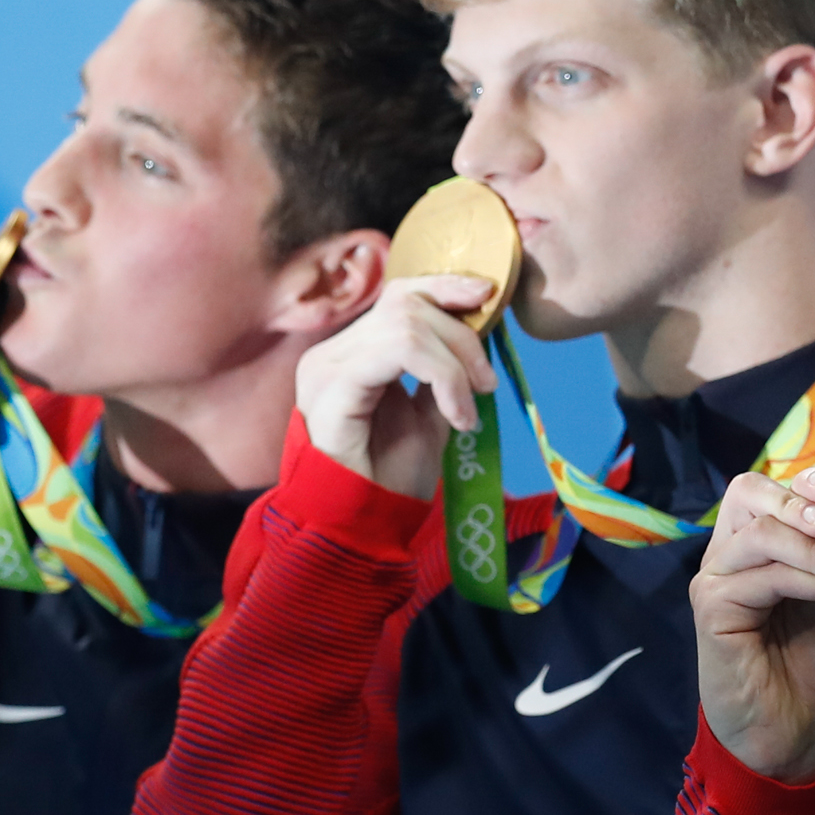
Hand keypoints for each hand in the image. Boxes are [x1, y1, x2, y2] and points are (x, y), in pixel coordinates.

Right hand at [292, 275, 500, 499]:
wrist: (363, 528)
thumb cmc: (389, 479)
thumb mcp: (428, 414)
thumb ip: (441, 371)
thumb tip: (476, 331)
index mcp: (351, 354)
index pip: (398, 295)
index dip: (444, 287)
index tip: (488, 298)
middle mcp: (332, 353)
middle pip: (406, 303)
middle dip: (461, 335)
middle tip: (487, 383)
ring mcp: (327, 367)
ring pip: (406, 325)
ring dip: (455, 364)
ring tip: (470, 407)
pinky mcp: (332, 386)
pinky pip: (399, 352)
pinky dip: (442, 377)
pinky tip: (456, 416)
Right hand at [690, 468, 814, 782]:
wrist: (805, 731)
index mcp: (765, 543)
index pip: (777, 488)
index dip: (811, 478)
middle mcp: (734, 552)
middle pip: (749, 491)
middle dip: (801, 498)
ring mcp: (717, 577)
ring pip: (761, 531)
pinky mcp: (711, 607)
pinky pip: (763, 574)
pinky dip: (813, 581)